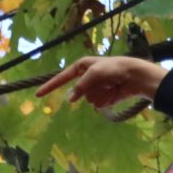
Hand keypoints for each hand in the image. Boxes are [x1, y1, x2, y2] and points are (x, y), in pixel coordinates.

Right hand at [35, 56, 165, 107]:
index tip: (37, 95)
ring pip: (89, 100)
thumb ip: (80, 86)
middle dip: (91, 89)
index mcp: (81, 67)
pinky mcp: (104, 98)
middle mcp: (87, 78)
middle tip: (105, 82)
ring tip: (111, 86)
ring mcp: (95, 89)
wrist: (135, 76)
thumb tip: (70, 99)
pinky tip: (115, 93)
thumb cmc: (114, 69)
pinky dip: (106, 101)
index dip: (50, 87)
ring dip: (100, 95)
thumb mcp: (94, 73)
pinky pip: (98, 105)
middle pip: (79, 93)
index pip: (61, 78)